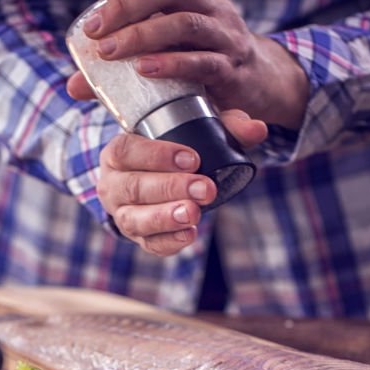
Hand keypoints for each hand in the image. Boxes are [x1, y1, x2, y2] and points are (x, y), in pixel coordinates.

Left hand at [67, 0, 307, 129]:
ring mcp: (223, 35)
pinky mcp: (231, 68)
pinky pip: (203, 61)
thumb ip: (121, 67)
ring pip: (184, 23)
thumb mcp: (161, 57)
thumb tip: (74, 85)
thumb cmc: (200, 65)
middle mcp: (208, 5)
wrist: (257, 87)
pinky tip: (146, 69)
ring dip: (143, 36)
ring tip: (110, 51)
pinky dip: (172, 64)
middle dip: (126, 4)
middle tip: (94, 29)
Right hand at [98, 109, 265, 256]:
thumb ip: (226, 125)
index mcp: (117, 154)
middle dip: (170, 188)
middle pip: (133, 187)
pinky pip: (149, 244)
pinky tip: (190, 234)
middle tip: (205, 189)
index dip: (156, 155)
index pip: (126, 151)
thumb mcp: (197, 129)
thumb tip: (257, 129)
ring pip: (134, 219)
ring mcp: (122, 214)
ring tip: (194, 214)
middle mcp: (112, 185)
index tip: (192, 159)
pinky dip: (169, 241)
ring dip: (166, 217)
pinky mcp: (138, 237)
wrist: (157, 179)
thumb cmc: (175, 150)